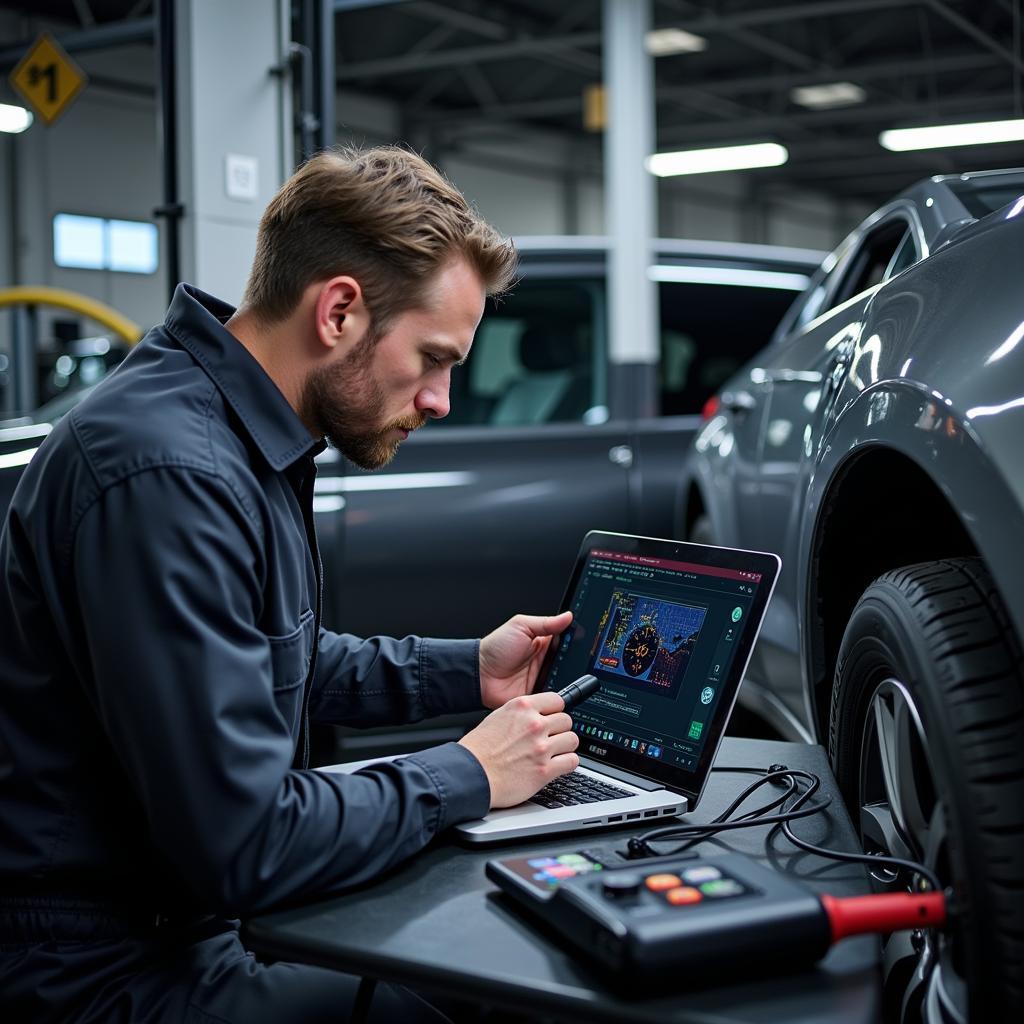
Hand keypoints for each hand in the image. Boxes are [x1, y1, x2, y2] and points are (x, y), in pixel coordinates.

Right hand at [459, 690, 578, 807]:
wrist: (470, 775)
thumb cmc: (478, 750)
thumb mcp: (497, 717)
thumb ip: (520, 714)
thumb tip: (537, 713)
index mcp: (522, 707)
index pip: (557, 700)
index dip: (555, 710)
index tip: (553, 717)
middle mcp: (534, 724)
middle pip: (566, 720)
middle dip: (559, 730)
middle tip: (550, 738)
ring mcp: (541, 747)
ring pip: (572, 740)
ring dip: (565, 747)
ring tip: (553, 752)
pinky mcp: (545, 770)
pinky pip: (572, 761)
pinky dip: (567, 763)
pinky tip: (557, 765)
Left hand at [479, 611, 572, 709]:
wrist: (480, 675)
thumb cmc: (496, 648)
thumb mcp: (521, 626)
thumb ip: (546, 622)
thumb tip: (568, 616)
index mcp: (544, 643)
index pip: (568, 641)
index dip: (578, 642)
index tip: (588, 642)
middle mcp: (546, 660)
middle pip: (570, 662)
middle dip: (576, 662)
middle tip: (581, 661)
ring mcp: (544, 678)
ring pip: (566, 680)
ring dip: (568, 679)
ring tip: (569, 675)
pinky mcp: (539, 694)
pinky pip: (554, 696)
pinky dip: (558, 695)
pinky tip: (560, 690)